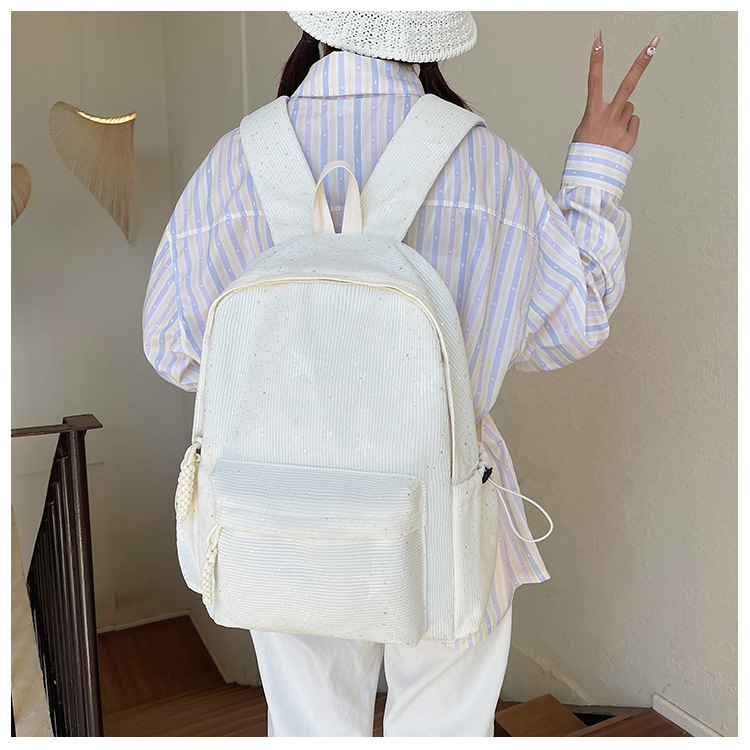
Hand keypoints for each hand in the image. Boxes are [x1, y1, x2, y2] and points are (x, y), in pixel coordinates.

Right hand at [572, 31, 658, 153]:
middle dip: (641, 62)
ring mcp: (621, 126)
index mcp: (592, 112)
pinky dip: (627, 129)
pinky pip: (633, 123)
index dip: (596, 58)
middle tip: (653, 42)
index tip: (598, 39)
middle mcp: (609, 116)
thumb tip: (623, 110)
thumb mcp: (583, 131)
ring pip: (629, 109)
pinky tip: (618, 139)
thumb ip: (601, 115)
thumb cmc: (583, 154)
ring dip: (622, 116)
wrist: (588, 179)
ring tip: (611, 132)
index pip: (594, 80)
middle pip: (628, 84)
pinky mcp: (630, 138)